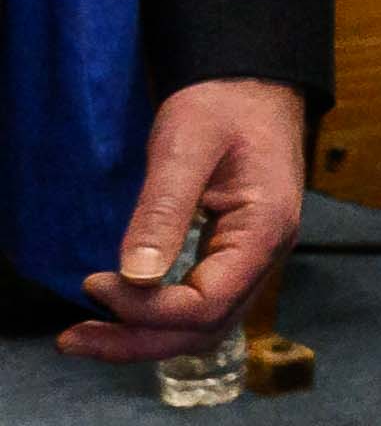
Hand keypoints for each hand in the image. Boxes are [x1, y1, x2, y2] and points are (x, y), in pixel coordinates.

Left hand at [53, 76, 301, 362]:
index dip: (146, 308)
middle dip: (137, 341)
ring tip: (84, 335)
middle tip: (71, 338)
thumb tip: (134, 276)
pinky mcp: (231, 253)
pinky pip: (199, 303)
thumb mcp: (186, 148)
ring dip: (143, 337)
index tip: (94, 283)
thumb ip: (162, 212)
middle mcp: (265, 256)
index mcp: (263, 232)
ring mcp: (252, 258)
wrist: (250, 85)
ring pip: (202, 324)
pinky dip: (157, 318)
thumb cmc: (221, 107)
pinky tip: (121, 311)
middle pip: (204, 327)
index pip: (207, 303)